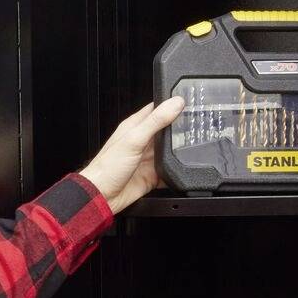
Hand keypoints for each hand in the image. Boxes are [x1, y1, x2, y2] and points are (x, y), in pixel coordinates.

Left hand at [79, 97, 184, 214]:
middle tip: (196, 126)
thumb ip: (156, 121)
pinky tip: (182, 168)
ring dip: (179, 151)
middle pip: (166, 131)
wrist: (102, 196)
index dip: (171, 105)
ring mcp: (147, 159)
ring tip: (193, 146)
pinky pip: (169, 171)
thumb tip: (175, 103)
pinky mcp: (152, 175)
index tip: (187, 102)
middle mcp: (142, 142)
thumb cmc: (108, 167)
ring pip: (170, 151)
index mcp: (135, 127)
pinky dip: (176, 170)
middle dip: (180, 129)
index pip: (156, 110)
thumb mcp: (134, 139)